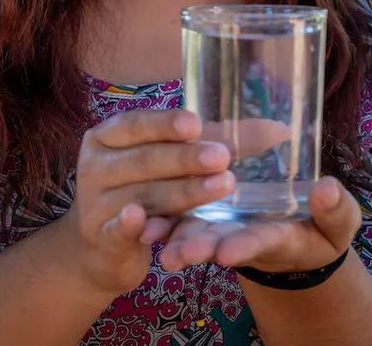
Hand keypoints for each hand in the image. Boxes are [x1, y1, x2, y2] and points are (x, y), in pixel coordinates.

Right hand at [57, 108, 234, 298]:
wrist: (104, 247)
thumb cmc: (145, 189)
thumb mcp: (169, 163)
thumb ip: (210, 142)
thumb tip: (276, 130)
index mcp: (108, 136)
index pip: (136, 123)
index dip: (165, 124)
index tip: (196, 124)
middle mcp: (96, 166)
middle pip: (144, 160)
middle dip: (185, 159)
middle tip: (222, 158)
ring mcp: (94, 205)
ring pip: (142, 196)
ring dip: (181, 192)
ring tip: (221, 187)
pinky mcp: (100, 241)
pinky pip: (115, 231)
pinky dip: (127, 226)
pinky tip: (141, 222)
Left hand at [156, 176, 360, 274]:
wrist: (295, 237)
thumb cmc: (320, 229)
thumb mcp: (337, 224)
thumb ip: (335, 211)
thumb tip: (328, 188)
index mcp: (279, 239)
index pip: (262, 242)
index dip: (245, 246)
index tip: (228, 253)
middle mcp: (245, 237)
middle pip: (220, 243)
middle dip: (199, 248)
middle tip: (179, 255)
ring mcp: (223, 228)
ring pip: (195, 235)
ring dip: (175, 241)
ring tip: (156, 249)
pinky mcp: (206, 216)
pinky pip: (182, 220)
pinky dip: (164, 224)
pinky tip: (141, 226)